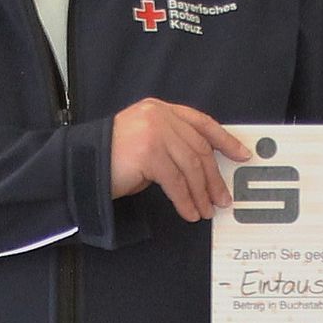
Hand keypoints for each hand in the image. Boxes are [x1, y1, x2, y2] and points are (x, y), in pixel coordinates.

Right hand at [108, 100, 253, 221]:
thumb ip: (173, 145)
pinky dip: (185, 201)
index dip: (225, 140)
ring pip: (190, 167)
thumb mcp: (147, 143)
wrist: (79, 166)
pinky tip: (189, 212)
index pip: (201, 123)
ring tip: (206, 210)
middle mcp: (159, 116)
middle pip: (199, 148)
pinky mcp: (149, 153)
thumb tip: (205, 171)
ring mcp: (154, 132)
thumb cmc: (112, 159)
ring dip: (201, 193)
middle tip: (222, 198)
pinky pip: (176, 182)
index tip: (242, 155)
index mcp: (161, 109)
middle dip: (213, 177)